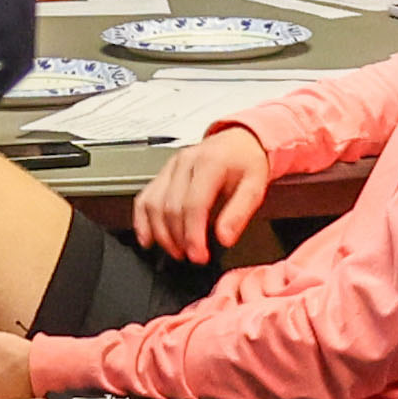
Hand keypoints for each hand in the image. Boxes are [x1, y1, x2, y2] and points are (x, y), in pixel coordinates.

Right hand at [134, 124, 275, 264]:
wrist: (238, 142)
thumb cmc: (246, 162)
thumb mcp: (255, 186)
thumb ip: (240, 213)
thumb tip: (224, 238)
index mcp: (210, 162)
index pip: (193, 204)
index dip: (193, 234)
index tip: (199, 255)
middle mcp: (185, 162)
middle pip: (171, 208)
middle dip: (178, 239)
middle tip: (191, 257)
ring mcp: (170, 167)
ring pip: (153, 204)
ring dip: (161, 234)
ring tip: (176, 251)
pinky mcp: (162, 174)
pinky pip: (144, 198)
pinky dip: (142, 221)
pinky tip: (148, 239)